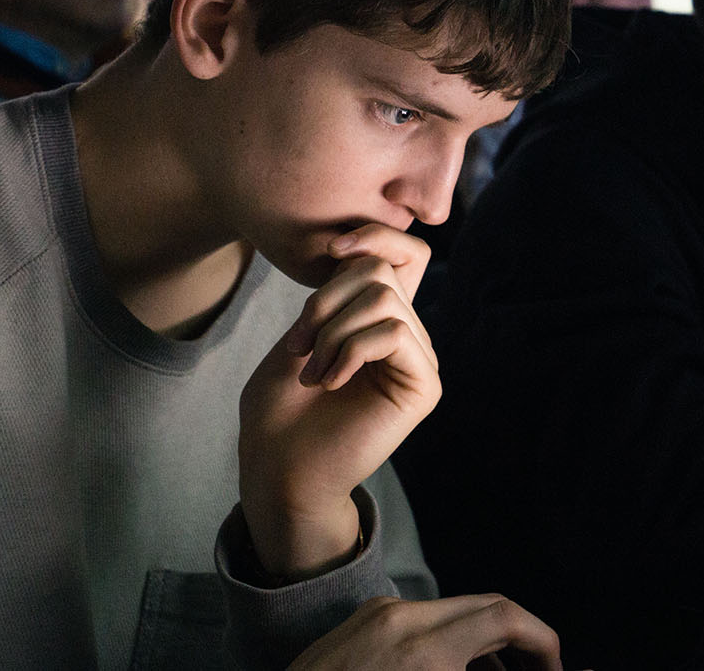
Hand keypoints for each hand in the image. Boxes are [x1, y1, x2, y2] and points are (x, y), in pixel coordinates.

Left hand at [239, 223, 440, 579]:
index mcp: (381, 319)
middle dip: (326, 300)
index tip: (330, 252)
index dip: (375, 237)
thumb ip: (339, 293)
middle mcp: (408, 335)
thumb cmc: (280, 408)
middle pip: (381, 272)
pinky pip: (392, 334)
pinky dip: (350, 351)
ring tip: (312, 371)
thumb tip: (364, 254)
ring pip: (384, 300)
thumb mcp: (304, 332)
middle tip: (299, 346)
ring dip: (332, 331)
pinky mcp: (423, 386)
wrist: (279, 467)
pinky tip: (329, 381)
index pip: (406, 253)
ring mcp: (419, 360)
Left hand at [288, 595, 561, 670]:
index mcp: (423, 651)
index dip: (543, 639)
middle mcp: (402, 618)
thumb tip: (512, 670)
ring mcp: (377, 614)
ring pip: (455, 613)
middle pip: (486, 606)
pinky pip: (423, 622)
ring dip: (486, 642)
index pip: (505, 617)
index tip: (555, 666)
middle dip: (521, 638)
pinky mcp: (360, 621)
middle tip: (540, 669)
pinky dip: (451, 643)